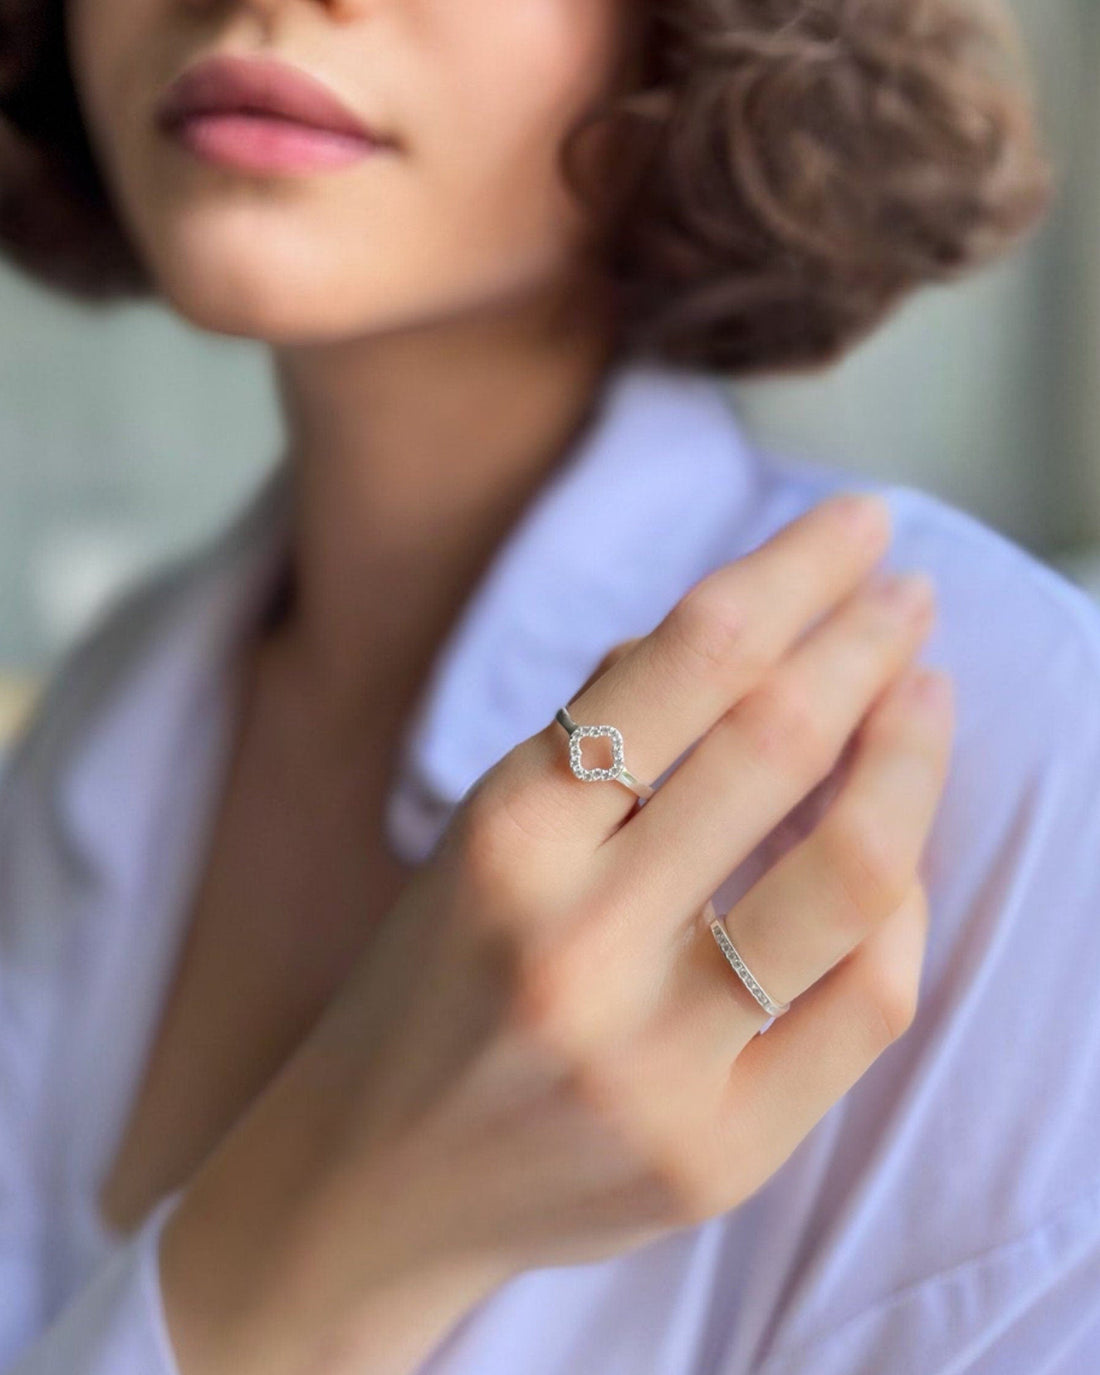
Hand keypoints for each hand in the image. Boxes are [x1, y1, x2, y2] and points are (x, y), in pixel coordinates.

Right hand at [160, 491, 952, 1374]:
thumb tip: (751, 626)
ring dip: (913, 756)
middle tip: (908, 593)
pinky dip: (904, 907)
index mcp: (507, 836)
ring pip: (853, 871)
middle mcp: (577, 940)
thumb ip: (604, 731)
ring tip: (926, 696)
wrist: (376, 1178)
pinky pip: (868, 1002)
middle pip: (778, 743)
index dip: (796, 572)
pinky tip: (900, 853)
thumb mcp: (483, 829)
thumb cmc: (433, 979)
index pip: (690, 658)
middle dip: (867, 641)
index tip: (859, 526)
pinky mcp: (717, 1154)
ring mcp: (654, 1061)